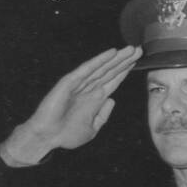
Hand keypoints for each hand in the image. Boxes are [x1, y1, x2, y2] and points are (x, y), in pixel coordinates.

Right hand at [0, 45, 142, 165]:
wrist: (47, 137)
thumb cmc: (66, 134)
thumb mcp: (92, 129)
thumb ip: (103, 115)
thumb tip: (112, 100)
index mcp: (94, 99)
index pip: (112, 81)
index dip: (124, 71)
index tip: (136, 62)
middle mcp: (88, 89)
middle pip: (110, 71)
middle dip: (124, 61)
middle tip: (139, 50)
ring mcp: (80, 84)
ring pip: (101, 68)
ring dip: (116, 58)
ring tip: (130, 49)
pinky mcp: (70, 82)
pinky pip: (87, 69)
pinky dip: (99, 60)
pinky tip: (111, 53)